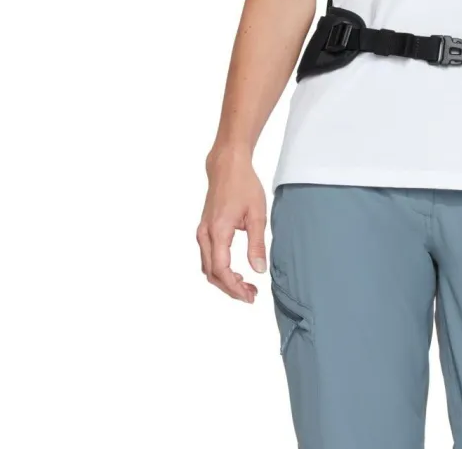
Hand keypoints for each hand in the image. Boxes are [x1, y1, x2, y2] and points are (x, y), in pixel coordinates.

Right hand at [196, 147, 268, 302]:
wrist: (226, 167)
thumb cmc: (243, 185)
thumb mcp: (257, 214)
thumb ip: (257, 244)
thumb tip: (259, 270)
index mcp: (218, 231)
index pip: (221, 269)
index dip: (234, 287)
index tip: (249, 295)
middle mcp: (205, 234)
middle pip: (211, 273)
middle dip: (230, 288)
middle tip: (251, 295)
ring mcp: (202, 232)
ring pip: (207, 267)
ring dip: (225, 280)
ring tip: (247, 286)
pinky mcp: (204, 230)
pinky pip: (207, 257)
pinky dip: (219, 269)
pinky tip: (236, 272)